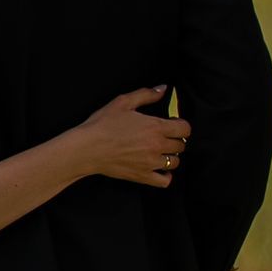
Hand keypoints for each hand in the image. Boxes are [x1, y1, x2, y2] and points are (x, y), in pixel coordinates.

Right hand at [76, 87, 190, 187]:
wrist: (87, 148)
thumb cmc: (102, 125)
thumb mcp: (123, 102)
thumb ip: (146, 94)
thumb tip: (163, 89)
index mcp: (155, 127)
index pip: (185, 128)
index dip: (180, 125)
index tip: (172, 124)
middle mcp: (157, 146)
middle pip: (181, 145)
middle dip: (175, 139)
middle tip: (163, 136)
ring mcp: (151, 163)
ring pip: (175, 162)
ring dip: (170, 156)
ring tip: (159, 151)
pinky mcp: (143, 176)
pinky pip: (165, 181)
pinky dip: (166, 176)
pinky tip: (159, 169)